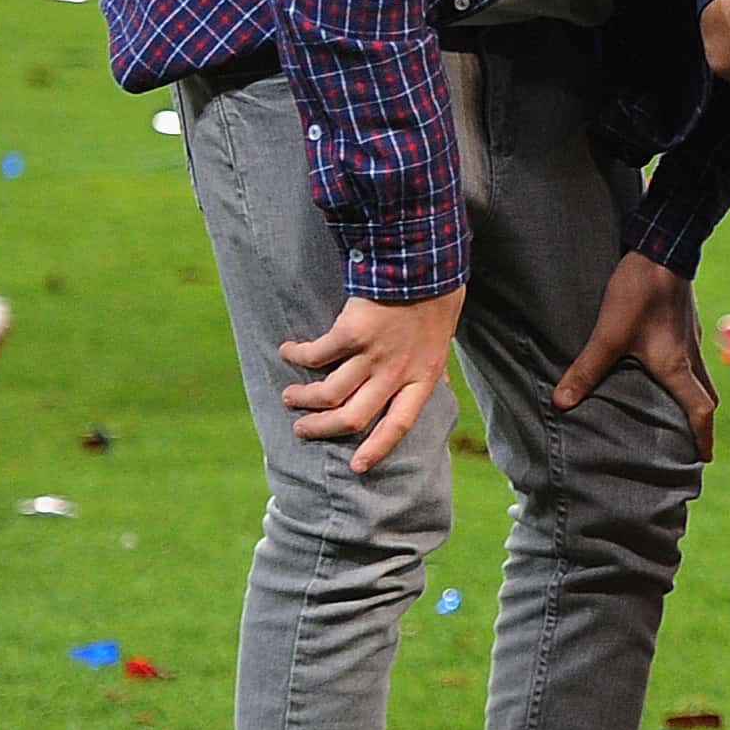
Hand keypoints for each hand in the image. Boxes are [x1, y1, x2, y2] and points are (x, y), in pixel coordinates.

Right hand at [280, 288, 465, 474]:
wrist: (426, 262)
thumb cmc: (436, 297)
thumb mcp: (441, 340)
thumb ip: (429, 365)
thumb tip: (432, 385)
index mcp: (423, 377)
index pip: (399, 425)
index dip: (377, 448)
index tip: (358, 467)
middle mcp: (397, 372)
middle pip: (353, 418)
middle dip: (323, 429)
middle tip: (303, 429)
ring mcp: (373, 354)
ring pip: (329, 394)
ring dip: (304, 399)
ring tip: (290, 397)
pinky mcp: (351, 333)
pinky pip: (316, 355)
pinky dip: (297, 355)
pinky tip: (287, 351)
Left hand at [551, 251, 717, 460]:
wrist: (661, 249)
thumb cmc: (640, 292)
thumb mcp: (608, 334)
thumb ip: (587, 369)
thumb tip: (562, 401)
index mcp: (677, 367)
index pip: (701, 410)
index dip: (704, 436)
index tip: (704, 459)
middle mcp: (690, 356)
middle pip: (706, 396)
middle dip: (701, 421)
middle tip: (692, 439)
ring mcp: (691, 338)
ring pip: (700, 376)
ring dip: (693, 395)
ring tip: (675, 409)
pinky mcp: (684, 322)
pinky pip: (691, 356)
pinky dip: (684, 372)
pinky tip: (664, 367)